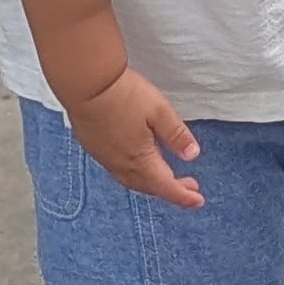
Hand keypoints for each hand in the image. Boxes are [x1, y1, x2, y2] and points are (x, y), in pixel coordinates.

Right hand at [66, 67, 202, 206]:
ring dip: (152, 183)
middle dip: (171, 189)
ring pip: (132, 180)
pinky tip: (138, 162)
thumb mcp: (160, 111)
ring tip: (166, 176)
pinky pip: (117, 170)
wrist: (85, 84)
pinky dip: (134, 174)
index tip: (198, 200)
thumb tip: (193, 155)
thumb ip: (176, 136)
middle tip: (189, 185)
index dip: (184, 196)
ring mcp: (104, 157)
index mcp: (140, 160)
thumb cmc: (123, 95)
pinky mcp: (93, 147)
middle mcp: (120, 165)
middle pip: (149, 186)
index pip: (166, 186)